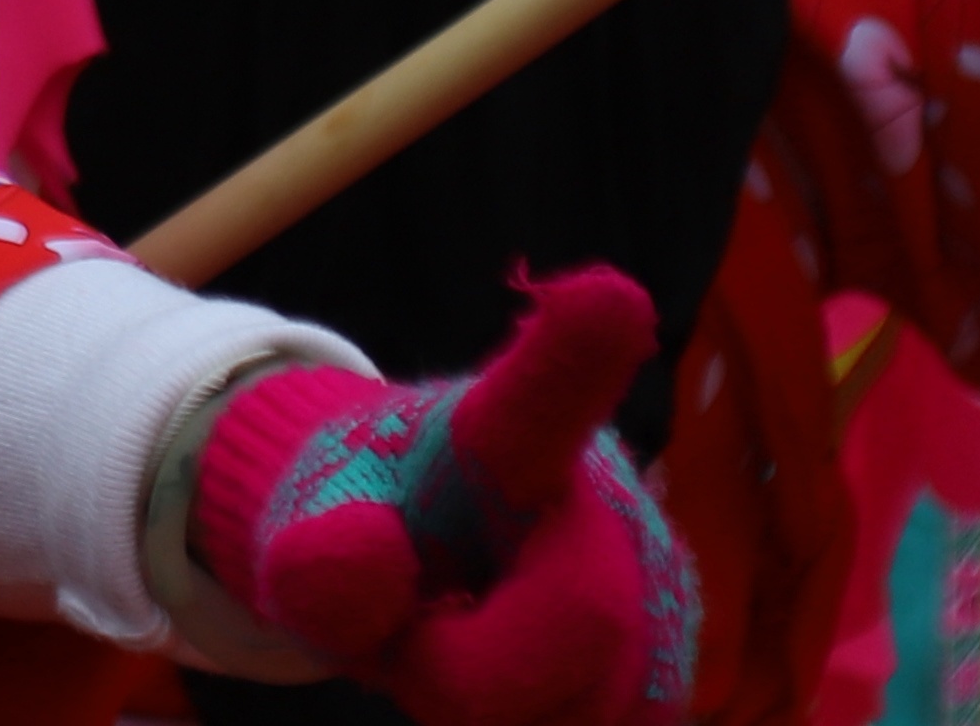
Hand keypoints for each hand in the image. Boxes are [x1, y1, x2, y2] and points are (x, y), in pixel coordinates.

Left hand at [180, 267, 693, 725]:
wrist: (407, 549)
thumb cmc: (366, 524)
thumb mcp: (310, 537)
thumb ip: (321, 561)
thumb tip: (371, 562)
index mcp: (499, 435)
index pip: (537, 402)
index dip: (574, 357)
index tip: (608, 296)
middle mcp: (607, 498)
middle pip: (583, 629)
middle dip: (475, 671)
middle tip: (419, 635)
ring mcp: (656, 582)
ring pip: (596, 704)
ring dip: (507, 706)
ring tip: (465, 645)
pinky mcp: (668, 662)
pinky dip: (539, 722)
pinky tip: (510, 679)